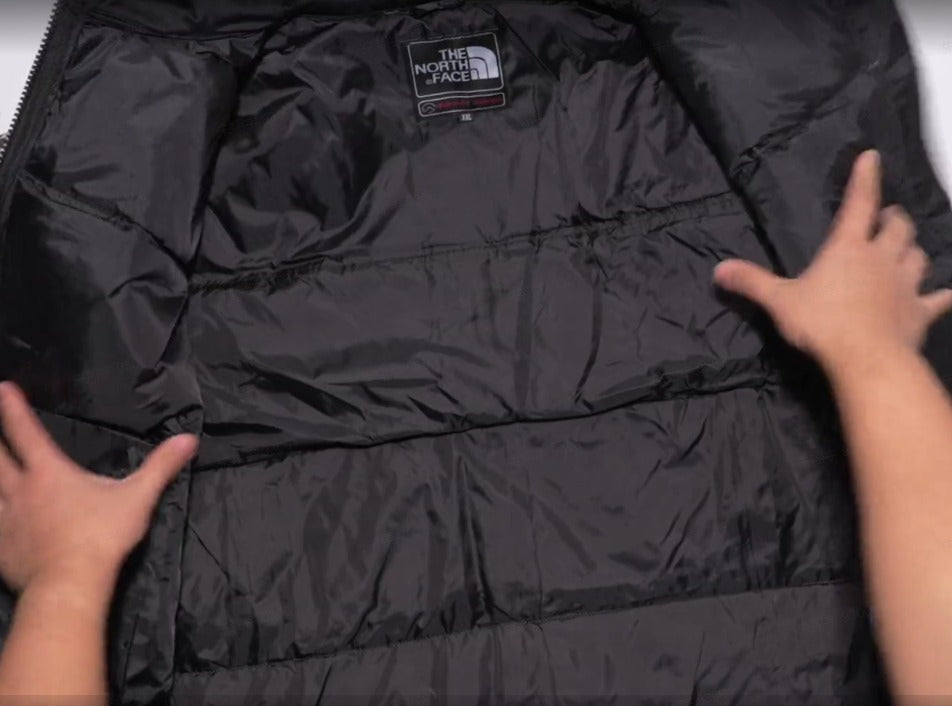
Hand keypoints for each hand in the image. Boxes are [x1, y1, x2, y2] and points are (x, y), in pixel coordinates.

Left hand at [0, 382, 196, 594]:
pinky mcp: (0, 548)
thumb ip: (161, 466)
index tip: (3, 389)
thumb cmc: (102, 536)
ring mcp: (5, 520)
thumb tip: (189, 439)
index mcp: (49, 473)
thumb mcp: (138, 497)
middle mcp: (20, 490)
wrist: (69, 584)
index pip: (26, 433)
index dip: (12, 409)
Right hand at [714, 150, 951, 369]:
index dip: (865, 179)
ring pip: (918, 255)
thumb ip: (752, 283)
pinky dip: (941, 295)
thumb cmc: (822, 324)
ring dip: (913, 249)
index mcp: (848, 249)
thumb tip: (719, 270)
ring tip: (907, 249)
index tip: (871, 157)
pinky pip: (937, 299)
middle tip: (888, 216)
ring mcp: (905, 284)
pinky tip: (945, 294)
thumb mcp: (779, 302)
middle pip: (897, 227)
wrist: (867, 358)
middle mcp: (881, 258)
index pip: (859, 204)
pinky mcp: (919, 312)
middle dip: (893, 218)